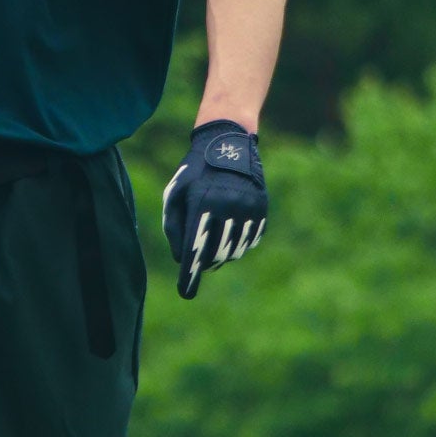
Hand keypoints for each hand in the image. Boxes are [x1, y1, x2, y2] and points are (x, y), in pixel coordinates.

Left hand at [163, 120, 266, 298]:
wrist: (228, 144)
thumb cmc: (195, 173)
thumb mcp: (176, 193)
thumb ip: (174, 226)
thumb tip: (181, 260)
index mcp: (202, 203)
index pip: (195, 248)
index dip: (190, 274)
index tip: (185, 292)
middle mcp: (227, 207)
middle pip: (215, 254)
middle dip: (203, 263)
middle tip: (197, 262)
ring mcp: (247, 209)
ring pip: (233, 251)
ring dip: (220, 256)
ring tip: (211, 246)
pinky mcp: (261, 210)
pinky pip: (248, 241)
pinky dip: (237, 245)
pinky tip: (228, 233)